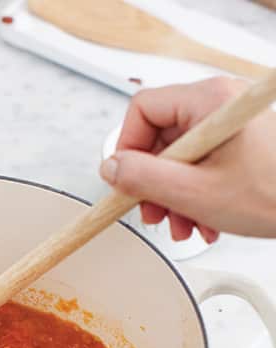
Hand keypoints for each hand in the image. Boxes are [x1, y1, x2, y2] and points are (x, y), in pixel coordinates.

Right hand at [100, 77, 275, 242]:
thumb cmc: (275, 194)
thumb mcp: (192, 192)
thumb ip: (141, 178)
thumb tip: (111, 169)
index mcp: (209, 100)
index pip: (143, 109)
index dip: (127, 148)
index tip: (125, 180)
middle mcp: (221, 103)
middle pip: (160, 136)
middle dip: (153, 181)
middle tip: (153, 211)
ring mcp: (232, 122)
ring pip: (180, 154)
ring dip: (174, 194)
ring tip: (183, 224)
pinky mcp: (242, 141)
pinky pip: (203, 161)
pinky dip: (196, 191)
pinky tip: (204, 218)